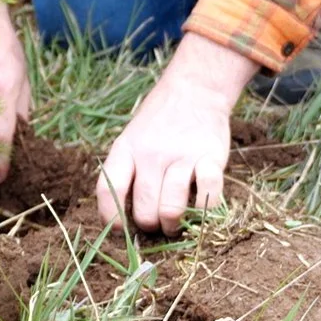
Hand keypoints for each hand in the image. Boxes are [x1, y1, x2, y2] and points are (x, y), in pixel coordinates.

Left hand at [95, 34, 257, 234]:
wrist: (194, 90)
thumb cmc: (158, 123)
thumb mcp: (131, 139)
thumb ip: (126, 172)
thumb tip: (121, 218)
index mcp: (125, 149)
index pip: (109, 191)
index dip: (110, 218)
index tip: (118, 230)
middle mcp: (151, 154)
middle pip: (144, 211)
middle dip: (150, 227)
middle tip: (156, 223)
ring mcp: (182, 156)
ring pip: (172, 210)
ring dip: (173, 225)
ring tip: (175, 222)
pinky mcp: (211, 158)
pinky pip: (208, 198)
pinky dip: (205, 211)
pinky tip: (200, 207)